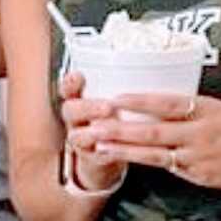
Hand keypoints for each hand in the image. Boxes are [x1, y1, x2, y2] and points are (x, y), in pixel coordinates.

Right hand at [59, 70, 128, 194]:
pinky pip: (95, 156)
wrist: (109, 155)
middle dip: (87, 107)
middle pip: (70, 111)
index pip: (68, 88)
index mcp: (80, 100)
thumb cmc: (114, 119)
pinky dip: (105, 152)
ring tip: (108, 130)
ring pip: (77, 136)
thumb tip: (151, 62)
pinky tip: (116, 148)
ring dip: (92, 133)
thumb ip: (121, 84)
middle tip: (107, 107)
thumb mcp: (114, 98)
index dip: (70, 82)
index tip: (79, 76)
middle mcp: (76, 119)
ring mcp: (81, 140)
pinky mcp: (91, 158)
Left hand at [79, 91, 220, 190]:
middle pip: (153, 130)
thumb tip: (164, 104)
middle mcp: (200, 132)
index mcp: (207, 108)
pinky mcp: (200, 176)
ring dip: (124, 149)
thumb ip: (194, 109)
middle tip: (93, 125)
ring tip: (99, 145)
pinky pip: (169, 167)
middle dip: (120, 128)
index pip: (168, 102)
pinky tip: (125, 160)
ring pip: (155, 153)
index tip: (114, 97)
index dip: (139, 100)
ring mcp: (199, 156)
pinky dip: (146, 163)